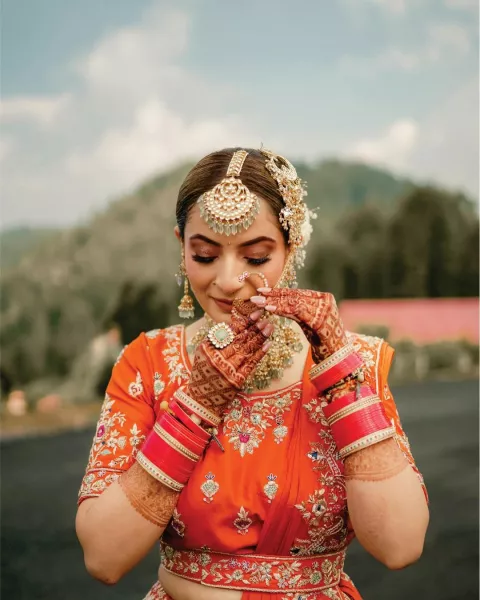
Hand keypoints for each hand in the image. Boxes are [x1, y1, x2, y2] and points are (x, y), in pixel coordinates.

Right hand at [186, 300, 272, 417]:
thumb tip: (236, 323)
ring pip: (247, 350)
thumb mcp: (203, 353)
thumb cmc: (203, 372)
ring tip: (269, 328)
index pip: (229, 332)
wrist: (201, 399)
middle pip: (240, 340)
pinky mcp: (236, 381)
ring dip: (260, 338)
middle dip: (255, 328)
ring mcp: (228, 371)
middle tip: (266, 319)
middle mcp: (217, 359)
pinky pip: (251, 365)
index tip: (255, 313)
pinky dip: (260, 354)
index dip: (244, 322)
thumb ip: (217, 339)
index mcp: (208, 349)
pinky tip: (268, 344)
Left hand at [251, 288, 346, 363]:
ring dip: (275, 302)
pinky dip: (282, 309)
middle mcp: (326, 300)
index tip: (262, 290)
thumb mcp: (307, 322)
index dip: (279, 291)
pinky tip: (269, 309)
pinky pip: (298, 312)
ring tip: (260, 303)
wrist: (337, 356)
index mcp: (324, 298)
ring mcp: (324, 310)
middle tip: (256, 296)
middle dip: (274, 296)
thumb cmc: (321, 340)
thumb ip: (296, 310)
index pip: (297, 292)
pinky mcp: (320, 321)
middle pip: (294, 296)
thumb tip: (276, 302)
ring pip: (294, 302)